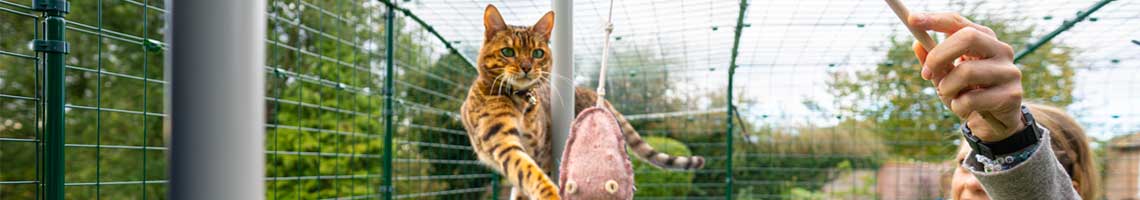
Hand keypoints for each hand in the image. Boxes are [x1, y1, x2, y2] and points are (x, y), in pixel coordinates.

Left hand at [909, 13, 1024, 141]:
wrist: (993, 122)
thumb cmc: (968, 93)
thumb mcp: (946, 76)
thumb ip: (932, 62)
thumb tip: (916, 44)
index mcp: (984, 39)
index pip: (959, 22)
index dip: (935, 20)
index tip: (911, 20)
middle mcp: (1001, 50)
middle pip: (968, 37)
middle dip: (939, 55)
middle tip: (925, 73)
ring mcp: (1009, 71)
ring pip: (967, 71)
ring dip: (947, 87)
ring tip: (950, 96)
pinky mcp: (1011, 95)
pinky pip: (971, 99)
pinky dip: (958, 106)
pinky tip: (964, 109)